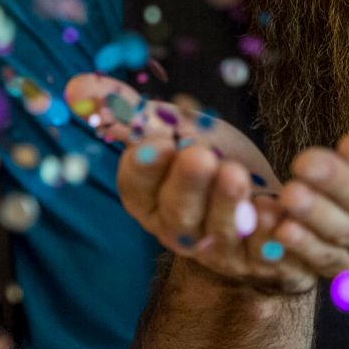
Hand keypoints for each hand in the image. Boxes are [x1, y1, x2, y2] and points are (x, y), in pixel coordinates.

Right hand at [65, 74, 316, 293]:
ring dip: (226, 204)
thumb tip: (76, 88)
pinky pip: (261, 252)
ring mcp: (217, 250)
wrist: (266, 195)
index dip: (144, 168)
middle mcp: (178, 230)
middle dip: (187, 184)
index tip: (157, 141)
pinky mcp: (258, 260)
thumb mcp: (173, 126)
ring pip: (217, 232)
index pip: (136, 187)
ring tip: (236, 174)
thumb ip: (127, 109)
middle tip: (200, 154)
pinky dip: (266, 234)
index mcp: (149, 200)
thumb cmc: (211, 156)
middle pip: (176, 213)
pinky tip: (273, 212)